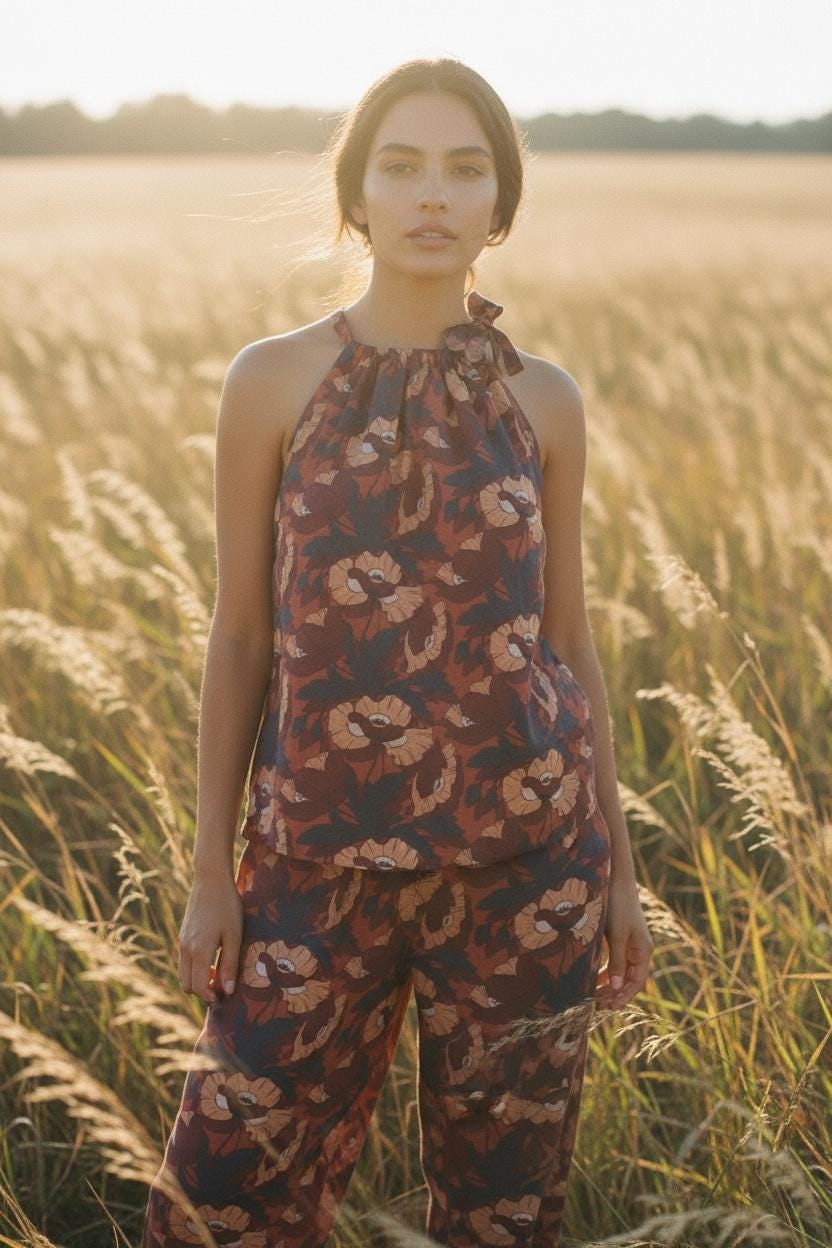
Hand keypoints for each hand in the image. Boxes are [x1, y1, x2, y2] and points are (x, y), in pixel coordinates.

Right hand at [178, 869, 242, 1004]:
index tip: (225, 996)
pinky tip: (212, 958)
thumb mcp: (234, 935)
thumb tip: (228, 991)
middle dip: (203, 991)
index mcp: (199, 951)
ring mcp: (182, 942)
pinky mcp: (183, 935)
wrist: (210, 879)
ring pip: (183, 974)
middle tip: (222, 987)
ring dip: (198, 980)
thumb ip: (230, 964)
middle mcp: (186, 949)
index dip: (211, 997)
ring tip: (219, 972)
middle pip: (187, 985)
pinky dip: (194, 968)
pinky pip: (184, 962)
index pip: (199, 987)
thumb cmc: (227, 906)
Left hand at [596, 874, 652, 1009]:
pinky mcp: (619, 937)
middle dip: (614, 993)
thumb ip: (617, 962)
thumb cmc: (618, 906)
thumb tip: (615, 988)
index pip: (636, 983)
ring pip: (620, 971)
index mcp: (643, 951)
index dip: (623, 997)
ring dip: (608, 984)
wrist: (616, 879)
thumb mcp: (617, 936)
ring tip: (593, 995)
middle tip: (596, 1005)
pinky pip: (614, 961)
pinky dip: (604, 970)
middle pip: (628, 979)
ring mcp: (629, 944)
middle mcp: (639, 950)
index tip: (609, 1007)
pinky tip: (592, 977)